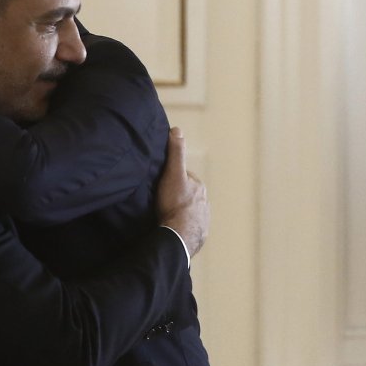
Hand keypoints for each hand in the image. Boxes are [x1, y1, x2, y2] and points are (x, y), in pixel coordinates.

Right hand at [155, 128, 207, 257]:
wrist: (178, 236)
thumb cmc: (174, 204)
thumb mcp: (172, 173)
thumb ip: (176, 152)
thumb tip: (177, 129)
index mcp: (199, 187)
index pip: (185, 177)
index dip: (172, 177)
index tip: (161, 182)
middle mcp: (204, 203)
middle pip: (187, 195)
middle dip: (177, 195)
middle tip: (161, 200)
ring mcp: (202, 220)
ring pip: (189, 211)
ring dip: (179, 212)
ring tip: (165, 215)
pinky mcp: (198, 235)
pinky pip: (188, 228)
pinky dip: (181, 226)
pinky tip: (171, 227)